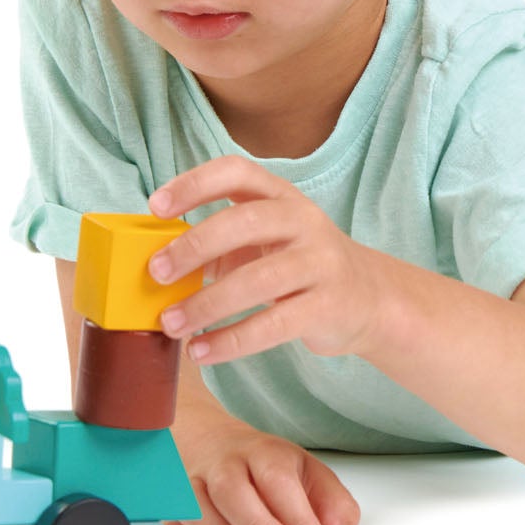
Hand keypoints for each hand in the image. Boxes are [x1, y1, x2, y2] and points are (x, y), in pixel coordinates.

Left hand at [147, 156, 391, 363]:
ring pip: (257, 279)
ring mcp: (319, 262)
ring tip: (171, 323)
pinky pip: (272, 325)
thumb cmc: (298, 263)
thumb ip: (220, 241)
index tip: (155, 206)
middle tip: (157, 272)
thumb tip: (156, 264)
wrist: (369, 297)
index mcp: (280, 195)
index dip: (194, 184)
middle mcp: (303, 220)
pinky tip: (201, 351)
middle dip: (194, 245)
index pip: (236, 172)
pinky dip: (230, 341)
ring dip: (207, 304)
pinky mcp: (327, 306)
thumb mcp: (266, 238)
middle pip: (243, 221)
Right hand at [167, 417, 358, 524]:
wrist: (211, 444)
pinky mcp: (174, 509)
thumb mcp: (311, 475)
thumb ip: (334, 507)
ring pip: (199, 511)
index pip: (279, 480)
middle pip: (233, 492)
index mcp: (264, 452)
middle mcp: (225, 465)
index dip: (299, 518)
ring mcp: (193, 484)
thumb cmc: (267, 468)